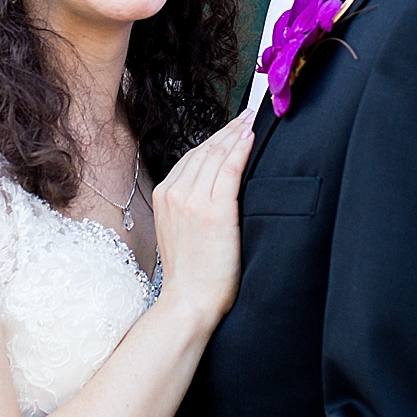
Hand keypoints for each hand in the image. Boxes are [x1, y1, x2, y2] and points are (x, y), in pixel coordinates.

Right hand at [149, 107, 254, 329]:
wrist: (189, 302)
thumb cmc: (191, 274)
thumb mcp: (179, 231)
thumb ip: (188, 204)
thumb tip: (210, 186)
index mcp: (164, 195)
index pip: (193, 156)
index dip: (215, 139)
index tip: (232, 126)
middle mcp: (175, 192)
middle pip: (205, 150)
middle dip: (228, 130)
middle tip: (248, 114)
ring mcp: (193, 200)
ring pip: (217, 155)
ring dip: (236, 134)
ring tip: (252, 120)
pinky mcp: (214, 210)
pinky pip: (229, 169)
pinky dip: (240, 149)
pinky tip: (250, 138)